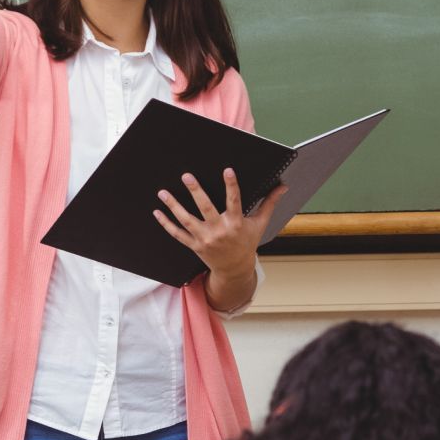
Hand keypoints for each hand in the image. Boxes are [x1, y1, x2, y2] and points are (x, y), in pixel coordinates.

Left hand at [154, 169, 286, 278]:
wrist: (235, 269)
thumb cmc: (247, 242)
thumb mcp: (259, 224)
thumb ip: (269, 203)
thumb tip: (282, 186)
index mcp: (236, 223)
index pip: (234, 201)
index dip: (231, 185)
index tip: (227, 170)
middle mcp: (219, 231)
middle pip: (205, 208)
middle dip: (196, 191)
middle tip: (186, 175)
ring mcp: (205, 239)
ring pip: (187, 221)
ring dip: (174, 206)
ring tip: (163, 192)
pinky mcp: (194, 246)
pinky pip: (178, 234)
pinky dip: (166, 224)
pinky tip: (157, 212)